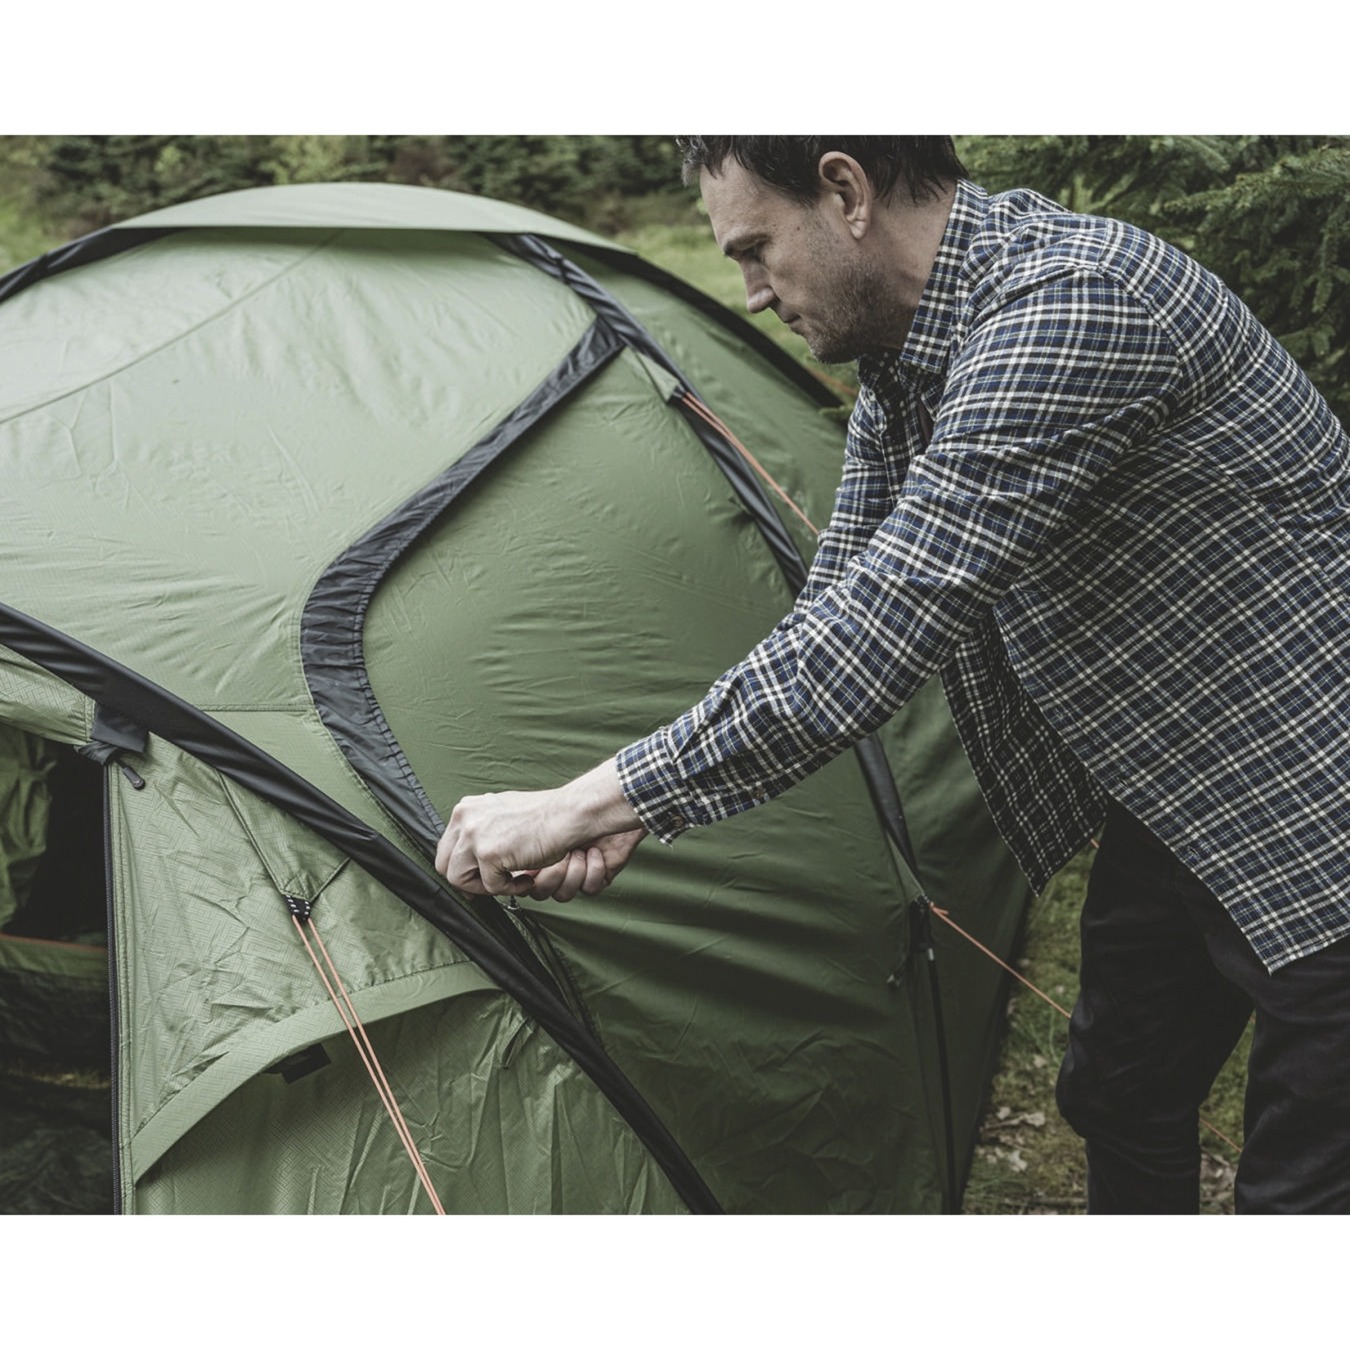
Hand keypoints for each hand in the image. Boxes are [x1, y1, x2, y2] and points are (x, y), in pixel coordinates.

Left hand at [435, 760, 644, 901]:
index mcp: (466, 808)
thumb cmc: (543, 817)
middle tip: (492, 887)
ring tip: (513, 880)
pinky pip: (490, 887)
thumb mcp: (501, 815)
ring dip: (487, 887)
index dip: (461, 869)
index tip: (478, 880)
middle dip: (467, 882)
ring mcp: (474, 835)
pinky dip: (510, 888)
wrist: (567, 814)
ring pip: (459, 880)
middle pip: (444, 865)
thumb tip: (467, 859)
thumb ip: (482, 831)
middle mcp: (464, 818)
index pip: (446, 848)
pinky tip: (527, 876)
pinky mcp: (487, 853)